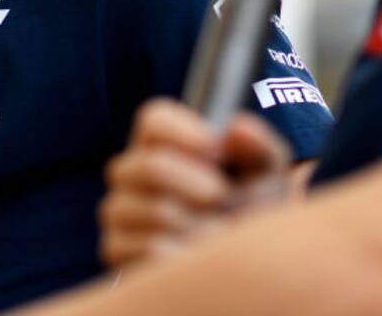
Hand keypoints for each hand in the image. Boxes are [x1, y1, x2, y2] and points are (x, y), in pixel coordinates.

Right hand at [98, 98, 293, 268]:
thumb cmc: (251, 206)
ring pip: (156, 211)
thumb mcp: (266, 175)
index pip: (153, 119)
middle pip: (151, 166)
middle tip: (226, 199)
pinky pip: (150, 248)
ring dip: (203, 226)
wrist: (242, 262)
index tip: (217, 151)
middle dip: (201, 187)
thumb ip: (257, 147)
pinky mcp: (115, 248)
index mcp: (160, 141)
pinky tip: (200, 256)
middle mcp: (130, 171)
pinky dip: (187, 254)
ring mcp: (118, 209)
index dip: (184, 132)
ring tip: (223, 233)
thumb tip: (236, 128)